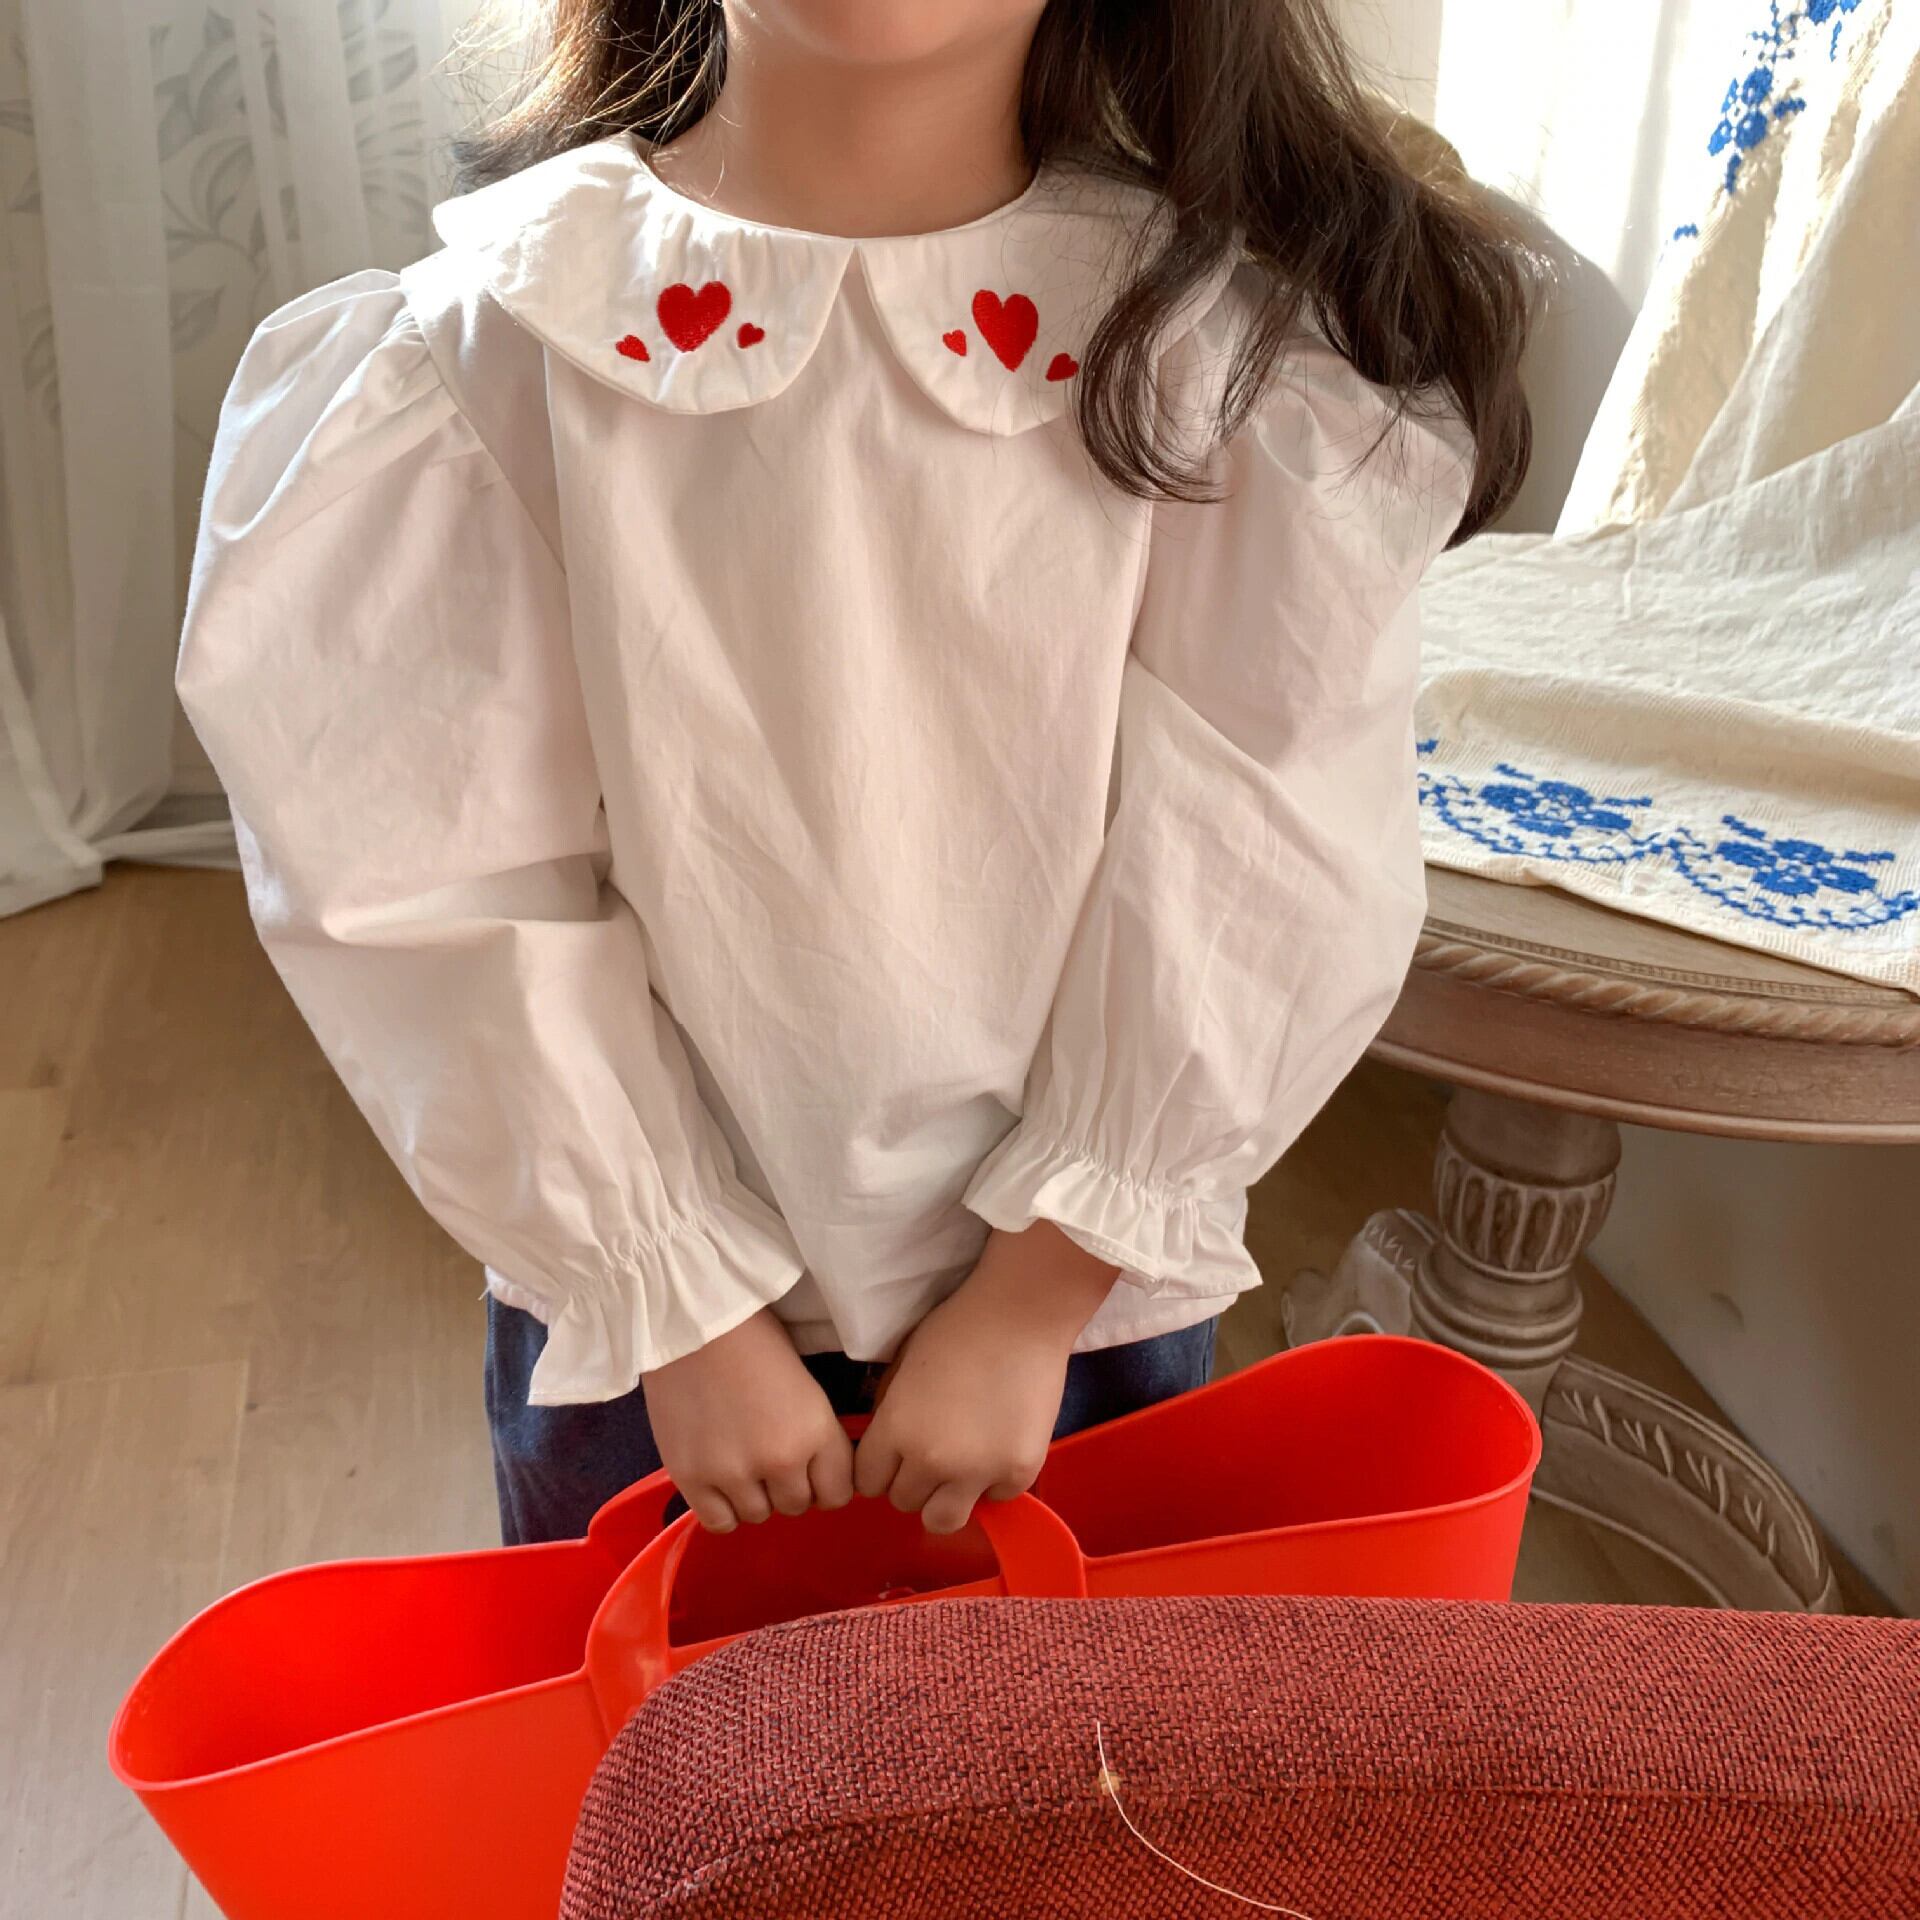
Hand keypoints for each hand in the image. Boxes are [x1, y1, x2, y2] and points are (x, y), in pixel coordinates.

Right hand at [642, 1307, 854, 1531]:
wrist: (693, 1324)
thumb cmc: (755, 1342)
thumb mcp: (807, 1388)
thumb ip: (816, 1436)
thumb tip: (817, 1474)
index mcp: (816, 1432)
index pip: (838, 1494)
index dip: (826, 1483)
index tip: (811, 1469)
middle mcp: (780, 1461)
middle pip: (798, 1506)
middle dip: (789, 1486)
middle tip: (770, 1457)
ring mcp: (733, 1473)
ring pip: (759, 1515)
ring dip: (754, 1495)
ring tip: (740, 1461)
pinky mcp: (691, 1478)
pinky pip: (720, 1522)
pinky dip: (723, 1508)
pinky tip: (719, 1482)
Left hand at [854, 1221, 1117, 1533]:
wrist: (1019, 1316)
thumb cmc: (956, 1329)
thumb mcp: (901, 1368)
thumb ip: (889, 1415)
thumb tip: (886, 1450)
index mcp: (896, 1431)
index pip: (868, 1482)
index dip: (880, 1468)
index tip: (895, 1456)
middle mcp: (932, 1462)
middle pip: (904, 1502)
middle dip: (913, 1480)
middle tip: (933, 1452)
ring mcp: (978, 1472)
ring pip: (943, 1520)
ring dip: (945, 1498)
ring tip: (960, 1468)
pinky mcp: (1018, 1473)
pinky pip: (993, 1499)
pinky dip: (992, 1482)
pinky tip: (998, 1447)